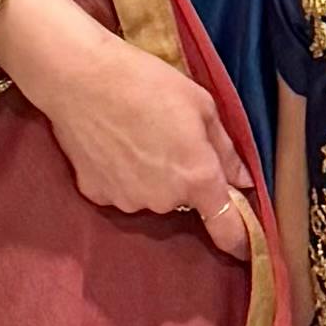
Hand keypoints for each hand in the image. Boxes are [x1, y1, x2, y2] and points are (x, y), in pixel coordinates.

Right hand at [0, 0, 253, 258]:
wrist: (80, 77)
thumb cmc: (147, 82)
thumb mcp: (201, 104)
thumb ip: (225, 149)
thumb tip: (243, 181)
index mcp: (198, 177)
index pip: (227, 227)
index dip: (240, 240)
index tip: (246, 248)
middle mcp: (164, 199)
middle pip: (185, 200)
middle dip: (185, 179)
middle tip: (171, 139)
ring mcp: (127, 200)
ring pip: (152, 196)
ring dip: (152, 177)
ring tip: (137, 135)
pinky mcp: (96, 195)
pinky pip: (121, 190)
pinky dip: (121, 174)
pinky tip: (112, 144)